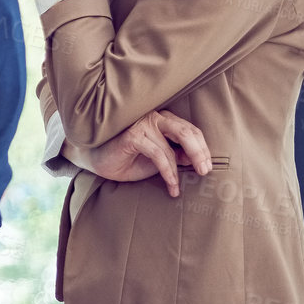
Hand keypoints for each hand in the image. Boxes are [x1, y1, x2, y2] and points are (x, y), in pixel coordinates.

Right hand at [79, 109, 212, 196]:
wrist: (96, 160)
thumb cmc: (127, 158)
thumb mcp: (158, 159)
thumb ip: (176, 155)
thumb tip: (198, 160)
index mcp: (162, 120)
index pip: (190, 129)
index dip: (202, 148)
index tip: (207, 166)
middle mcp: (154, 117)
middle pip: (186, 131)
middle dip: (200, 152)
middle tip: (204, 171)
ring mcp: (142, 124)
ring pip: (172, 144)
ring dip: (181, 168)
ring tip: (181, 186)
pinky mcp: (132, 136)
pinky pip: (158, 154)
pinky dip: (168, 172)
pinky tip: (171, 185)